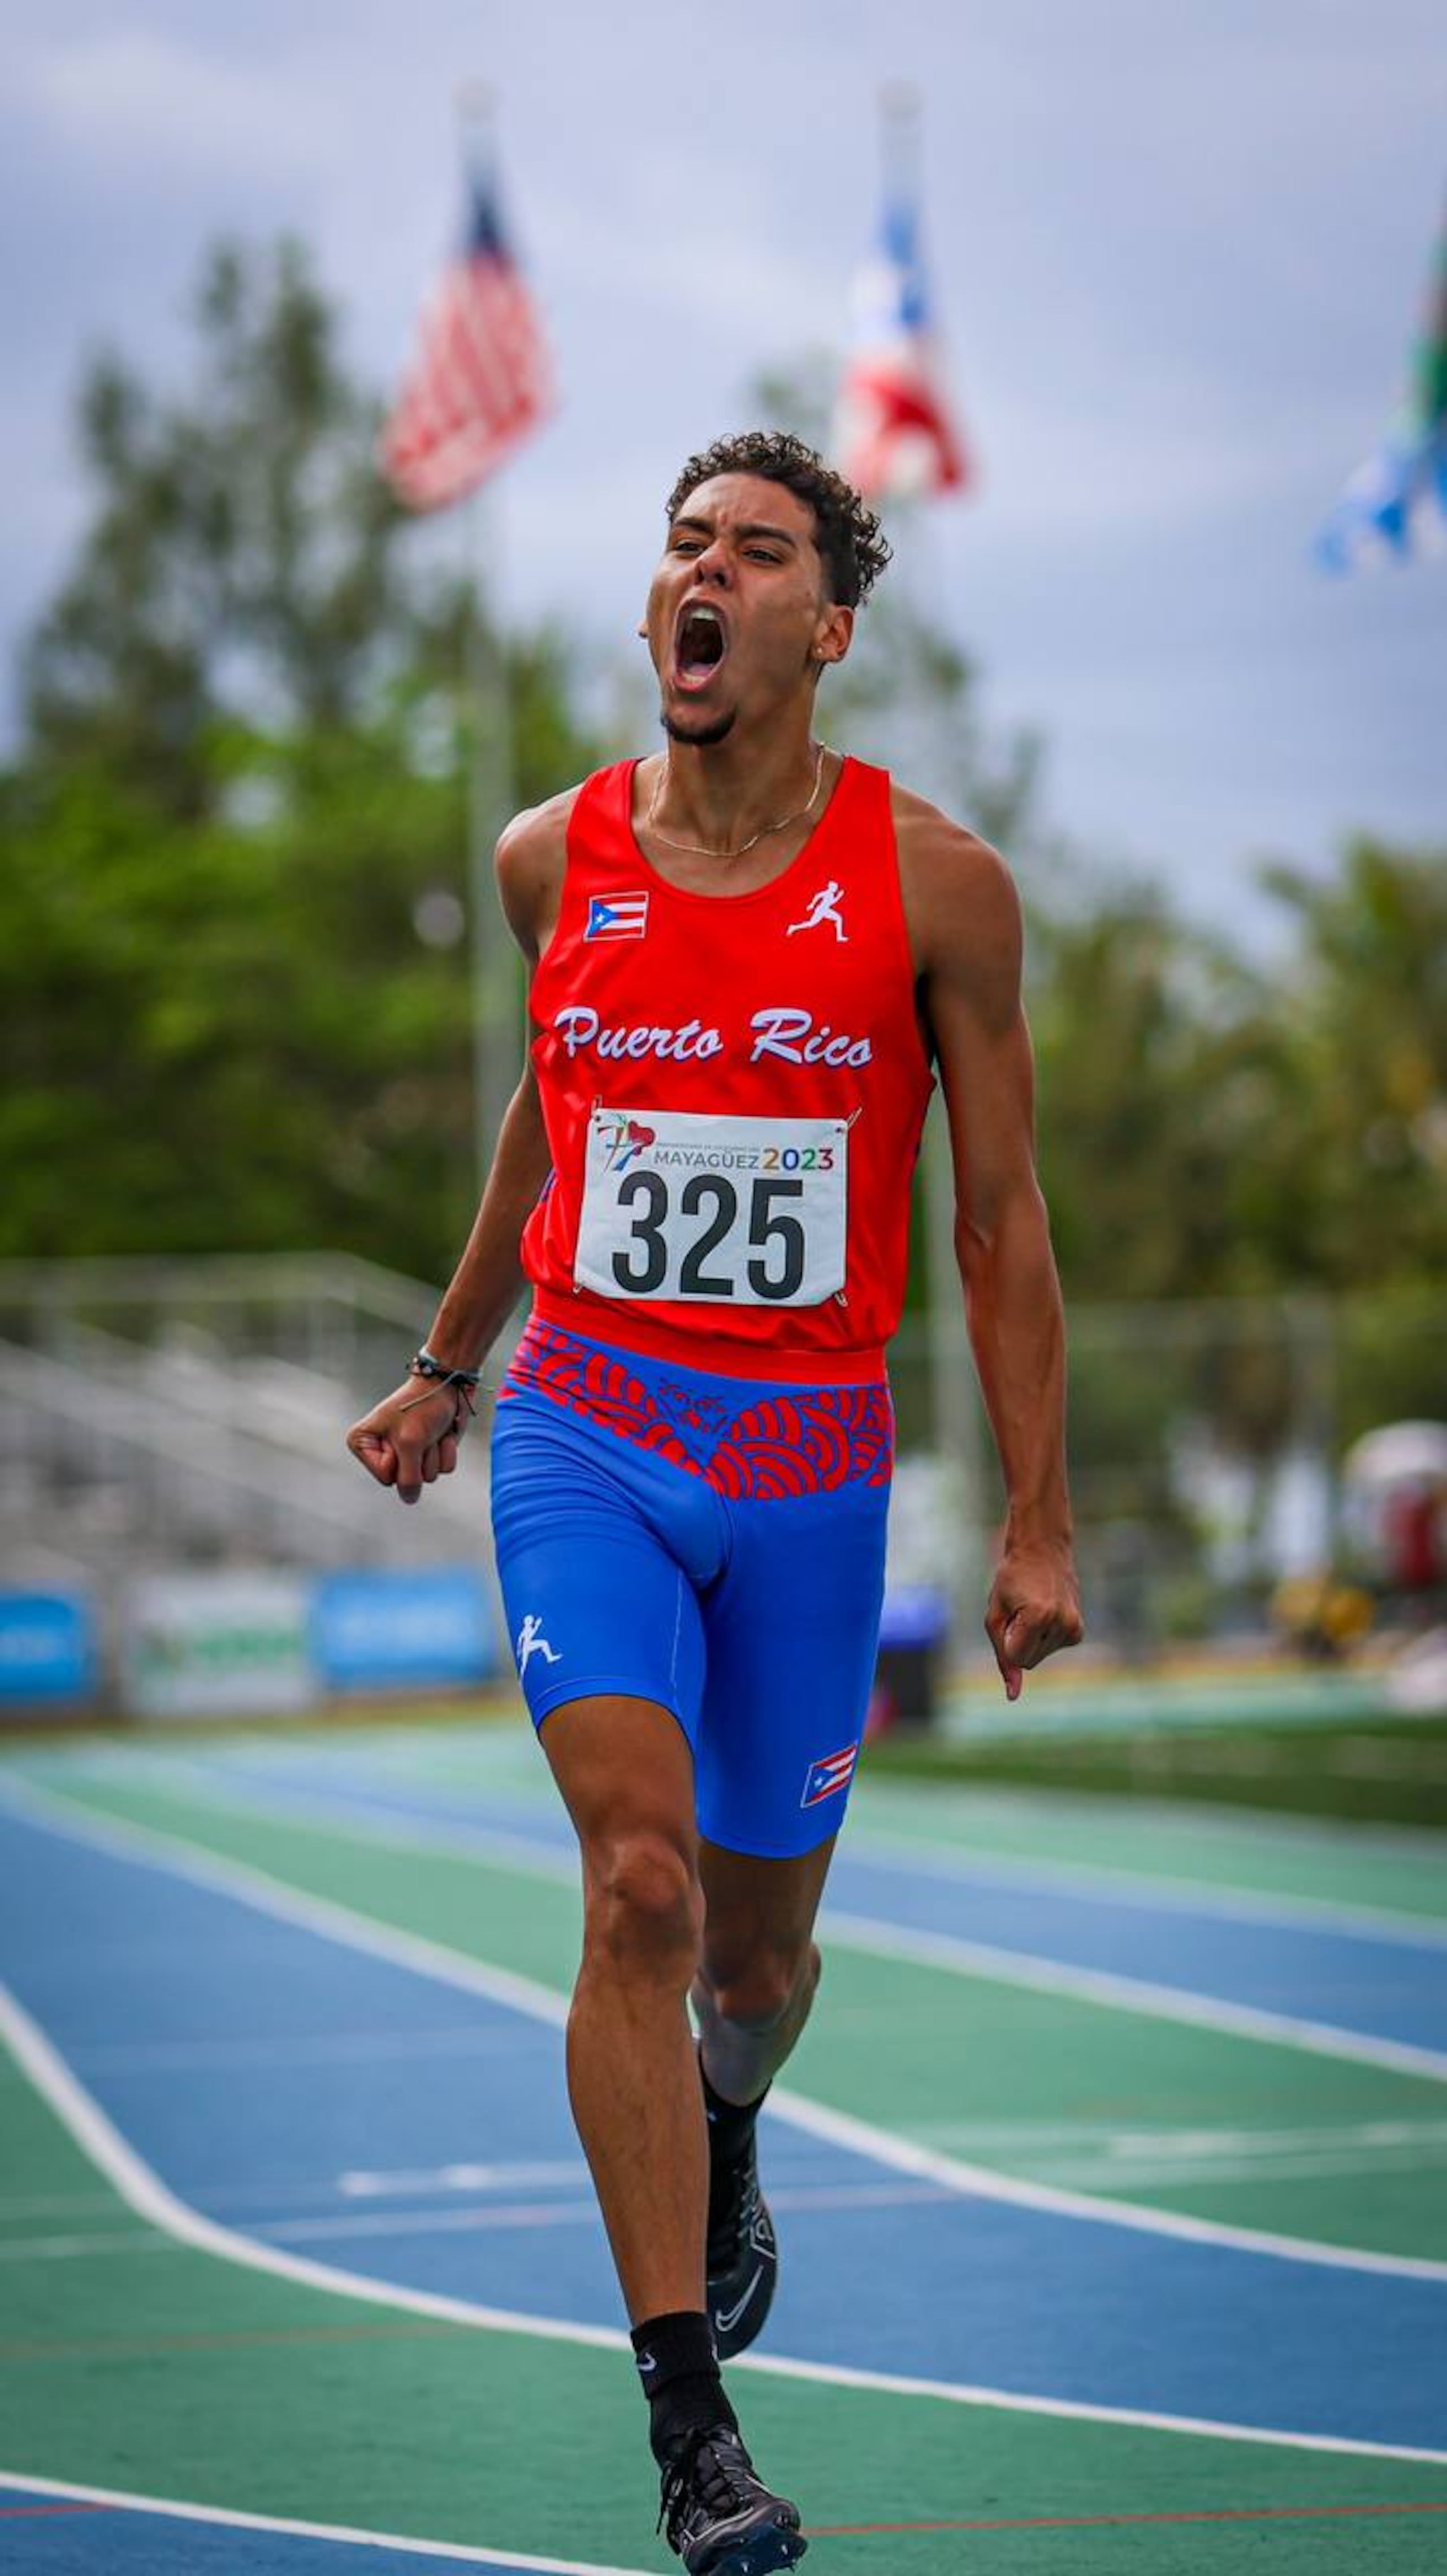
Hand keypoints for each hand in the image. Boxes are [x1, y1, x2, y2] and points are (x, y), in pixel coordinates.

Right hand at [345, 1379, 468, 1506]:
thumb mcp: (410, 1442)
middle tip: (419, 1432)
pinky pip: (442, 1469)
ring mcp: (406, 1454)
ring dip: (434, 1453)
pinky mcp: (427, 1453)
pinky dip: (446, 1452)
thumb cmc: (422, 1406)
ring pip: (427, 1477)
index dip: (400, 1459)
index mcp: (363, 1444)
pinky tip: (442, 1434)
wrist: (447, 1385)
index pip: (386, 1478)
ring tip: (430, 1431)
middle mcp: (381, 1452)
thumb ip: (408, 1478)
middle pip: (405, 1481)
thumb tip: (410, 1499)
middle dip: (419, 1458)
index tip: (401, 1434)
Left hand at [985, 1540, 1082, 1700]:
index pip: (1015, 1657)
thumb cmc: (1011, 1578)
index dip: (1005, 1642)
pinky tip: (1045, 1611)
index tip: (1008, 1616)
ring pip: (1039, 1657)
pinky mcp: (1078, 1631)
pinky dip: (1043, 1637)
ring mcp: (1074, 1628)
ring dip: (1030, 1638)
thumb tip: (1013, 1695)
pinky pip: (1051, 1649)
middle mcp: (1062, 1624)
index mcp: (1039, 1617)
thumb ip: (1002, 1656)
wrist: (1042, 1548)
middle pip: (1028, 1661)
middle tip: (1019, 1610)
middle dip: (1017, 1643)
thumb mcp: (996, 1614)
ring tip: (1032, 1607)